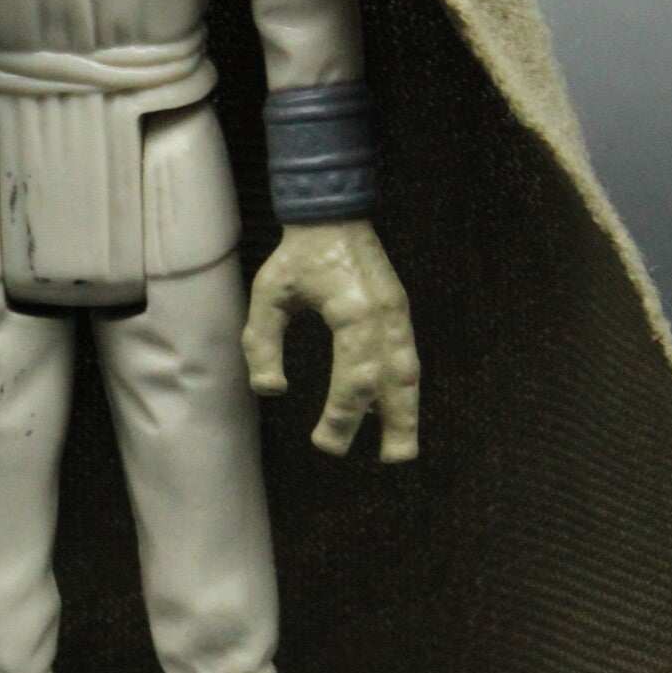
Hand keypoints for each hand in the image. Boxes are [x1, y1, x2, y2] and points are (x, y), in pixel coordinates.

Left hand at [242, 221, 419, 460]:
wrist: (332, 212)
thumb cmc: (295, 255)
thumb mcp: (268, 293)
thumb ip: (262, 343)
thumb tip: (270, 390)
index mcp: (352, 311)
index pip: (354, 377)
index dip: (343, 415)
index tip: (324, 442)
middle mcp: (384, 315)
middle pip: (394, 381)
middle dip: (393, 424)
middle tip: (388, 461)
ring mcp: (397, 313)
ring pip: (409, 372)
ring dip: (408, 412)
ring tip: (401, 450)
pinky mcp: (399, 311)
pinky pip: (406, 358)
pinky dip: (403, 388)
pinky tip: (394, 413)